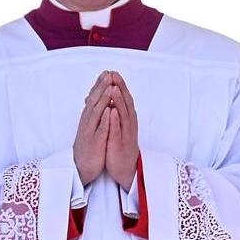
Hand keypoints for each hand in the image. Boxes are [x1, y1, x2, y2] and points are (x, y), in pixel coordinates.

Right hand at [72, 73, 114, 184]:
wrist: (81, 166)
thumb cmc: (88, 145)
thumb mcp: (90, 127)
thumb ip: (92, 113)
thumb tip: (93, 98)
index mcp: (89, 118)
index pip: (94, 98)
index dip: (100, 85)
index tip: (107, 72)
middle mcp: (87, 122)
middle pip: (94, 101)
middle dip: (102, 87)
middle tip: (109, 74)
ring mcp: (90, 132)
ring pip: (96, 113)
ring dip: (103, 99)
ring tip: (110, 88)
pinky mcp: (94, 143)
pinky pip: (100, 130)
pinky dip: (105, 120)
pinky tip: (110, 112)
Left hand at [102, 71, 139, 190]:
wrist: (125, 167)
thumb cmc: (120, 145)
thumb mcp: (117, 126)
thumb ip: (115, 112)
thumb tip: (111, 99)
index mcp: (126, 119)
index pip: (123, 98)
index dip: (119, 85)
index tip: (112, 72)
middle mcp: (129, 123)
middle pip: (125, 102)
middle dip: (120, 88)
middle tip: (115, 74)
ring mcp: (125, 133)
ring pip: (123, 114)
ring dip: (118, 101)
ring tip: (114, 88)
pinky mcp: (120, 143)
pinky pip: (118, 130)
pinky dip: (115, 120)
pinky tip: (112, 111)